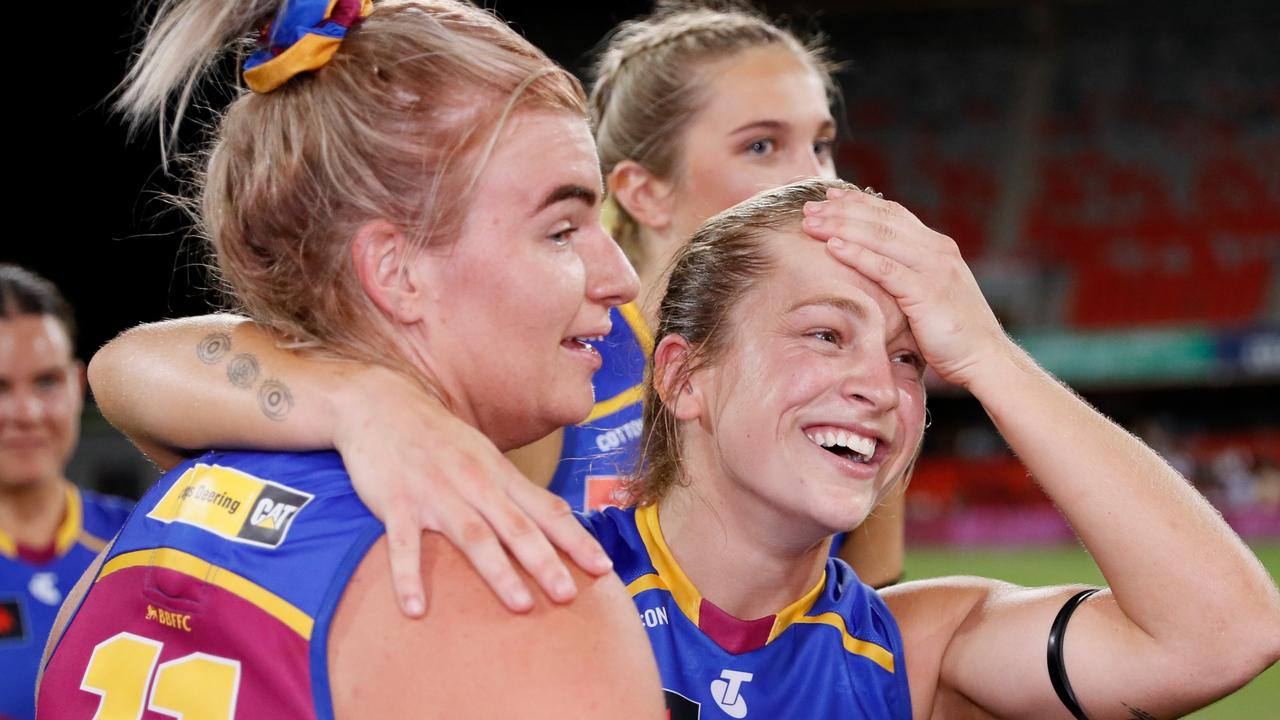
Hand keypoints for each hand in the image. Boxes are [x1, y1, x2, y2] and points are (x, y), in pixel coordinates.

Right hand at [332, 366, 612, 615]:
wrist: (380, 403)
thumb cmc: (437, 437)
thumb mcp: (482, 455)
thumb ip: (511, 490)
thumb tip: (553, 519)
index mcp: (497, 474)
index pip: (546, 509)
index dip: (576, 539)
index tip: (603, 567)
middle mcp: (473, 483)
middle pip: (517, 527)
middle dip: (546, 561)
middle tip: (571, 594)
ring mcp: (435, 493)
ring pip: (473, 536)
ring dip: (498, 572)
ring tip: (521, 605)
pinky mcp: (396, 502)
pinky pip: (403, 545)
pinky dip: (409, 577)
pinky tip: (417, 610)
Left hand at [801, 186, 1012, 388]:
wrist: (985, 357)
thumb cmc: (953, 333)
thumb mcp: (930, 294)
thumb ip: (908, 276)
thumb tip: (875, 270)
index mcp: (937, 247)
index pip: (893, 215)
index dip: (859, 203)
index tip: (831, 196)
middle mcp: (936, 250)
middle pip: (882, 220)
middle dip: (842, 210)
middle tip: (810, 205)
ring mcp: (933, 269)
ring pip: (880, 237)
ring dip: (841, 226)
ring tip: (811, 222)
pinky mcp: (926, 292)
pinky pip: (885, 269)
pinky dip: (857, 255)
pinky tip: (833, 247)